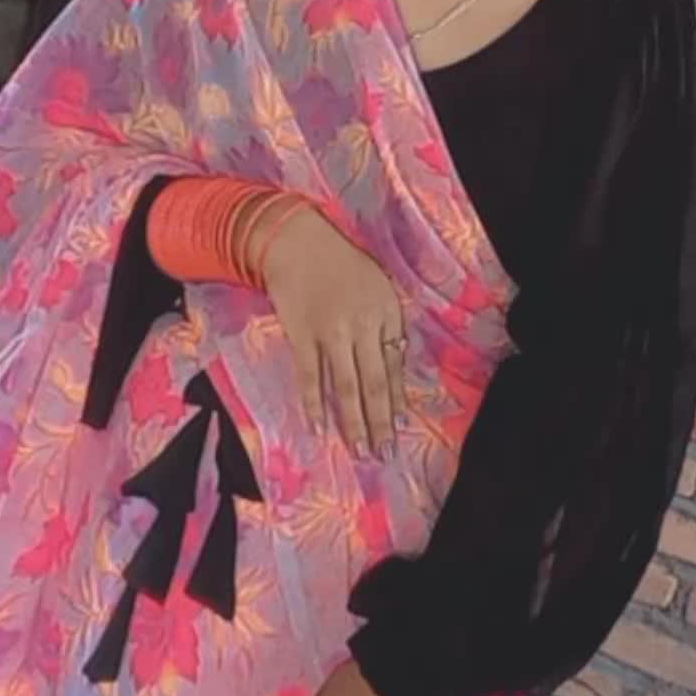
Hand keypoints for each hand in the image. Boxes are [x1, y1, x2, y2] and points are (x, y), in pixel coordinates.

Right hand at [249, 203, 406, 456]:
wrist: (296, 242)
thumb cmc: (341, 264)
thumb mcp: (377, 287)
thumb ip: (384, 326)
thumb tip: (391, 368)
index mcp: (386, 312)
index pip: (394, 365)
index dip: (396, 399)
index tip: (398, 426)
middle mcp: (362, 326)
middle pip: (374, 383)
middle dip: (379, 421)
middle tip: (382, 453)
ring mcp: (331, 333)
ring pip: (345, 386)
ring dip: (352, 421)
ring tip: (357, 449)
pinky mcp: (302, 336)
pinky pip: (310, 377)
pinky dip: (314, 404)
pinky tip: (318, 427)